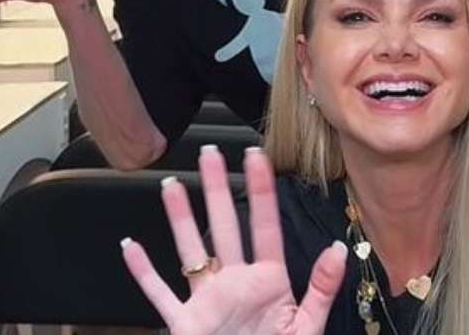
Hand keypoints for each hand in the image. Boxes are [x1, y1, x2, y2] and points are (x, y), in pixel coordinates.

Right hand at [122, 146, 346, 334]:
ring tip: (171, 185)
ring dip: (180, 219)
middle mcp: (235, 284)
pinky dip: (144, 273)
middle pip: (225, 226)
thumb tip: (338, 250)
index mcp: (268, 282)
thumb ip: (321, 289)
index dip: (261, 190)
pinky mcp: (185, 324)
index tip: (256, 156)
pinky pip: (160, 295)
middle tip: (210, 152)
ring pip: (189, 251)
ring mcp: (207, 302)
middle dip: (217, 188)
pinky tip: (130, 248)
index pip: (265, 226)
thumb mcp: (306, 327)